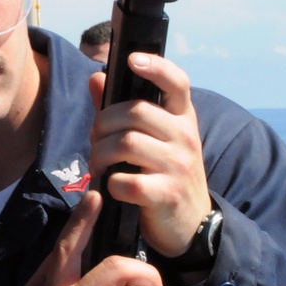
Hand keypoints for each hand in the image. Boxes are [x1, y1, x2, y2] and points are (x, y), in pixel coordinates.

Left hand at [88, 54, 211, 258]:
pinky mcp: (166, 194)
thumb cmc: (165, 175)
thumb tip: (96, 78)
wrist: (190, 225)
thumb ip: (122, 110)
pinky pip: (126, 181)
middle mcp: (184, 137)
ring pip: (125, 143)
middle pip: (134, 112)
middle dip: (102, 125)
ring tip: (97, 165)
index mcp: (182, 119)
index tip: (132, 60)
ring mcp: (178, 166)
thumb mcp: (154, 141)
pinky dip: (110, 184)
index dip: (155, 66)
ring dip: (100, 154)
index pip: (176, 82)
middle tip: (94, 141)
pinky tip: (111, 188)